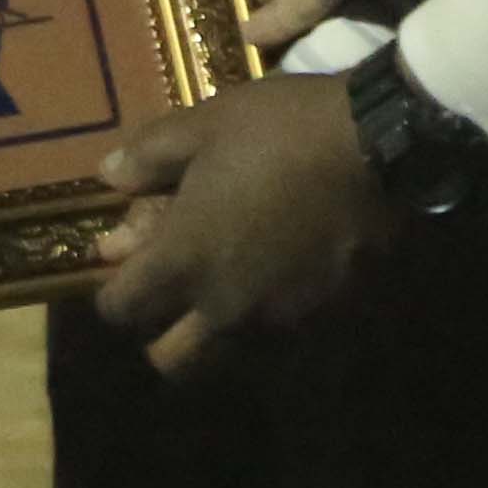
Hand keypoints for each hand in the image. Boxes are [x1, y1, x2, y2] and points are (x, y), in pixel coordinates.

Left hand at [87, 74, 401, 376]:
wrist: (379, 147)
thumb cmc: (280, 130)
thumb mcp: (204, 125)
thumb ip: (148, 157)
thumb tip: (108, 175)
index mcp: (182, 260)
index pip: (120, 309)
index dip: (114, 292)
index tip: (127, 265)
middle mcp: (224, 307)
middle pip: (170, 360)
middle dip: (160, 334)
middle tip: (174, 294)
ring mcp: (279, 323)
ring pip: (228, 362)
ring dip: (215, 340)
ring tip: (227, 293)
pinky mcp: (327, 322)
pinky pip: (283, 346)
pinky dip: (270, 330)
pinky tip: (280, 288)